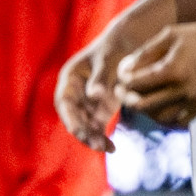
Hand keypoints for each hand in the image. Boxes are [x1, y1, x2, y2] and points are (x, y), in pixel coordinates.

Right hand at [56, 37, 127, 151]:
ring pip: (84, 124)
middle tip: (97, 145)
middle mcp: (76, 91)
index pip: (64, 101)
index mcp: (70, 77)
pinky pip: (97, 126)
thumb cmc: (117, 50)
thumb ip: (100, 78)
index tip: (78, 131)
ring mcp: (88, 101)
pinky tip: (112, 147)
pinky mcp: (101, 108)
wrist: (131, 46)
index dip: (69, 117)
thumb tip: (94, 94)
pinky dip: (102, 136)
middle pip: (73, 116)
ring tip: (108, 149)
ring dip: (93, 138)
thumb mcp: (108, 61)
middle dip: (83, 132)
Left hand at [114, 21, 195, 126]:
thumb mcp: (170, 35)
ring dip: (145, 110)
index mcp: (172, 70)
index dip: (122, 80)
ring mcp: (195, 101)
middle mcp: (183, 90)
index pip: (135, 83)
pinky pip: (179, 122)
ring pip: (159, 118)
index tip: (122, 75)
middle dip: (126, 98)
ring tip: (140, 98)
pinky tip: (159, 106)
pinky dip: (165, 118)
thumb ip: (146, 52)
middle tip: (122, 90)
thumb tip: (126, 69)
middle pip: (142, 105)